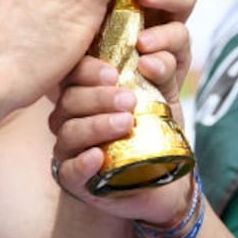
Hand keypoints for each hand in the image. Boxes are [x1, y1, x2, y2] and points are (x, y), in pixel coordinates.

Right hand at [46, 13, 194, 225]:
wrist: (164, 175)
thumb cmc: (158, 123)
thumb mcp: (169, 87)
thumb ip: (166, 63)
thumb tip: (150, 58)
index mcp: (87, 87)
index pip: (74, 71)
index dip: (89, 70)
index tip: (114, 74)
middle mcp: (71, 115)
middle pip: (69, 100)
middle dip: (99, 98)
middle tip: (129, 100)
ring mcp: (70, 148)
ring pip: (69, 132)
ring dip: (96, 125)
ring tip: (126, 123)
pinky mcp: (75, 180)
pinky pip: (68, 171)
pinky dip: (82, 163)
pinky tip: (98, 157)